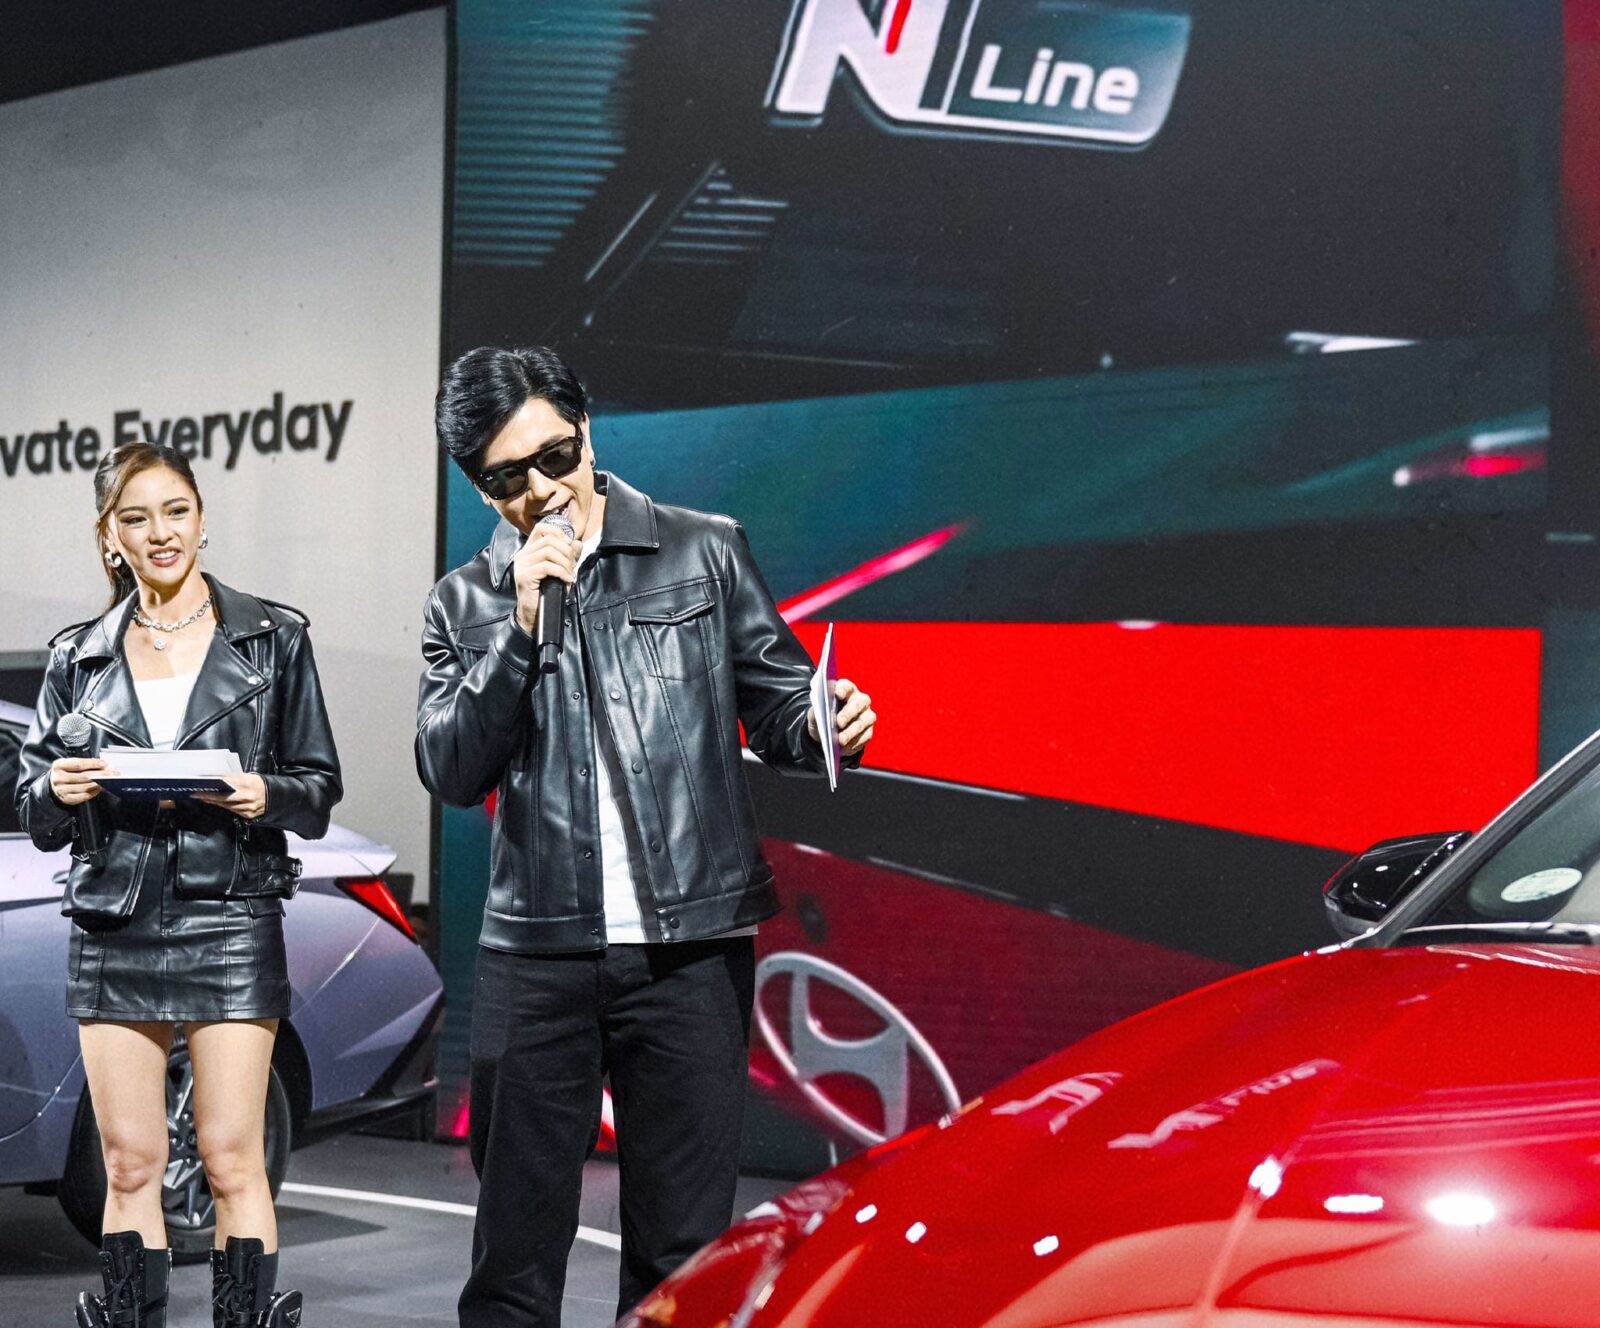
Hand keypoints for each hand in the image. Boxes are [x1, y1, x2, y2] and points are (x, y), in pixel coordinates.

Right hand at [50, 757, 110, 805]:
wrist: (53, 784)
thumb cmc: (65, 771)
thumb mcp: (69, 763)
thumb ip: (83, 763)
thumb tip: (102, 765)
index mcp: (59, 766)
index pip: (78, 764)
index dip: (93, 764)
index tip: (104, 764)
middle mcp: (58, 778)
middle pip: (84, 776)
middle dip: (100, 774)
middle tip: (112, 773)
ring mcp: (61, 790)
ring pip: (85, 787)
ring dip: (98, 784)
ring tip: (108, 781)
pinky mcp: (66, 799)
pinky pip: (83, 796)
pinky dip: (93, 793)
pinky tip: (99, 789)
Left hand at [193, 773, 267, 820]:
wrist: (276, 797)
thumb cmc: (262, 785)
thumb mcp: (250, 777)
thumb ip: (234, 777)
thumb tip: (218, 777)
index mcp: (248, 783)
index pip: (226, 783)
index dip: (213, 783)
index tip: (203, 783)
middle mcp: (247, 796)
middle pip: (223, 797)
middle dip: (209, 796)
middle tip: (197, 794)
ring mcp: (247, 807)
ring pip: (226, 805)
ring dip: (214, 802)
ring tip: (204, 798)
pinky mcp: (247, 815)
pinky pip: (232, 810)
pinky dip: (224, 806)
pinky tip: (216, 803)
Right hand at [512, 520, 581, 634]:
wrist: (534, 614)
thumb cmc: (547, 592)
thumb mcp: (561, 570)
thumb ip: (568, 555)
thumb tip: (577, 542)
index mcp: (529, 550)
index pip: (542, 528)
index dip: (559, 533)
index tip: (569, 546)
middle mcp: (523, 554)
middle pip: (549, 540)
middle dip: (567, 551)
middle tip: (572, 566)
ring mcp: (521, 565)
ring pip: (549, 552)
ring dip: (565, 563)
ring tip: (569, 574)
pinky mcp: (524, 576)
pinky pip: (547, 567)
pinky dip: (562, 572)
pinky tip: (567, 580)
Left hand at [808, 679, 875, 756]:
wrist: (828, 734)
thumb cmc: (823, 718)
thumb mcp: (814, 715)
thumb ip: (814, 712)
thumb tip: (817, 713)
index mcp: (846, 690)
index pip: (846, 686)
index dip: (842, 689)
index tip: (837, 693)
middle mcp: (860, 700)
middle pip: (857, 704)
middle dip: (847, 713)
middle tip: (838, 722)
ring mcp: (867, 716)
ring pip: (862, 723)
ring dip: (851, 732)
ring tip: (840, 741)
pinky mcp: (869, 731)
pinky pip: (864, 737)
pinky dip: (853, 743)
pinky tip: (844, 748)